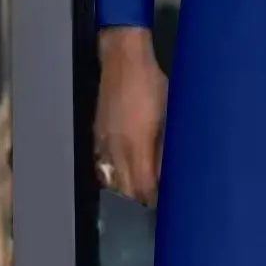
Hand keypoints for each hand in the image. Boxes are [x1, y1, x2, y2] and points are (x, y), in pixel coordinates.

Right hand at [94, 27, 166, 206]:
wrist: (122, 59)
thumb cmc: (152, 84)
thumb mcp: (169, 114)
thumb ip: (166, 147)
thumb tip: (169, 173)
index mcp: (137, 143)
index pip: (143, 186)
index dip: (154, 200)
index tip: (166, 206)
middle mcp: (116, 148)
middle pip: (125, 189)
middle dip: (140, 199)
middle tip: (156, 203)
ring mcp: (102, 143)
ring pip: (111, 179)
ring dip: (126, 189)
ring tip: (142, 193)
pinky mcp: (96, 135)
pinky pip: (102, 165)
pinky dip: (114, 174)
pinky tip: (124, 174)